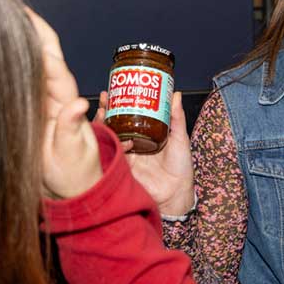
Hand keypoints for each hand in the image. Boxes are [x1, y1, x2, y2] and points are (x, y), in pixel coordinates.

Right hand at [27, 8, 100, 197]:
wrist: (70, 189)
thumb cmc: (74, 172)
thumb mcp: (73, 154)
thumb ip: (72, 130)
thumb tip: (79, 105)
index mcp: (65, 101)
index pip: (53, 65)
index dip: (41, 40)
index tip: (27, 18)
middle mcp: (55, 96)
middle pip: (43, 55)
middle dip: (31, 29)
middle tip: (12, 4)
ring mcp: (44, 100)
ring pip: (32, 64)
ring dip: (21, 39)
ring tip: (3, 14)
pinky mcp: (33, 107)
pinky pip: (24, 78)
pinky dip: (14, 59)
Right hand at [97, 90, 194, 215]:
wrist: (176, 193)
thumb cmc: (181, 167)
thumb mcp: (180, 138)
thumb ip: (177, 118)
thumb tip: (175, 94)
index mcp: (145, 135)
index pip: (130, 115)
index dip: (122, 104)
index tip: (117, 91)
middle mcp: (133, 143)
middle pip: (115, 123)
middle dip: (107, 110)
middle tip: (105, 98)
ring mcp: (126, 155)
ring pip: (109, 135)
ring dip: (103, 122)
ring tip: (102, 110)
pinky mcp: (121, 166)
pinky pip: (111, 152)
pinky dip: (108, 140)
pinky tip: (109, 131)